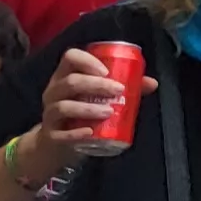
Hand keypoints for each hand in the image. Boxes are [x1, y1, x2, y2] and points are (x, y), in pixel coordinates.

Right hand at [35, 47, 150, 156]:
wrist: (58, 143)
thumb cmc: (82, 112)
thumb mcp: (97, 97)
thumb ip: (123, 87)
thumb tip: (152, 83)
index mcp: (65, 76)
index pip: (70, 57)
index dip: (87, 60)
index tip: (107, 70)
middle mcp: (54, 92)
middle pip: (70, 81)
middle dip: (96, 84)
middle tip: (118, 90)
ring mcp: (49, 113)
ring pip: (63, 106)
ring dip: (88, 108)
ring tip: (109, 111)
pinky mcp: (50, 135)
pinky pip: (59, 133)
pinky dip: (75, 133)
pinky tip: (90, 132)